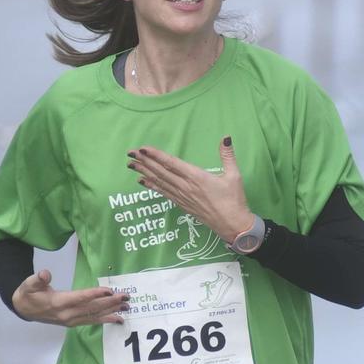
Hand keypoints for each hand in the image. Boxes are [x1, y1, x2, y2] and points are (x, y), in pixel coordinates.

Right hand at [10, 268, 128, 327]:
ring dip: (111, 311)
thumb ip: (37, 279)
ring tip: (127, 307)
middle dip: (110, 303)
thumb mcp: (29, 284)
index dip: (94, 294)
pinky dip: (106, 320)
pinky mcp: (74, 322)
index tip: (109, 290)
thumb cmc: (28, 294)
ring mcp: (71, 320)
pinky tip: (118, 318)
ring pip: (95, 316)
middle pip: (92, 308)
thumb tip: (44, 274)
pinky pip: (92, 321)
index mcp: (58, 303)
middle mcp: (67, 314)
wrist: (24, 310)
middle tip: (126, 297)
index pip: (79, 298)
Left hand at [127, 137, 251, 241]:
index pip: (172, 163)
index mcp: (197, 177)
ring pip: (160, 182)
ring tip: (131, 165)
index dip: (156, 155)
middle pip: (161, 172)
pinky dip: (152, 186)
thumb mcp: (234, 176)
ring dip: (144, 172)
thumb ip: (227, 156)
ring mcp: (182, 197)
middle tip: (130, 153)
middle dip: (144, 161)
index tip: (143, 149)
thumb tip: (226, 138)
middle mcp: (186, 187)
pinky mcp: (182, 205)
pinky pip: (164, 193)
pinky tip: (143, 182)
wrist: (232, 225)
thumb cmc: (234, 200)